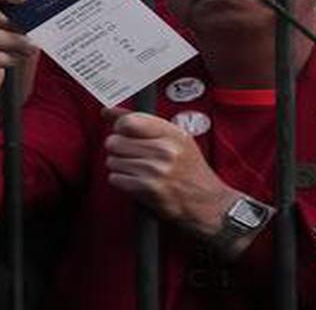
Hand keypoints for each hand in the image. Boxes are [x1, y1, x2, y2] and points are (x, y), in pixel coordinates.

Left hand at [102, 108, 240, 246]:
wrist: (208, 203)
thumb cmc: (190, 170)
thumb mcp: (175, 139)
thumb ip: (142, 122)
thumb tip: (107, 111)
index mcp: (172, 133)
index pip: (129, 121)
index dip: (119, 127)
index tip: (122, 133)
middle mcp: (164, 150)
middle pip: (115, 141)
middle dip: (118, 149)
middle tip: (131, 155)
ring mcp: (156, 170)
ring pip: (113, 160)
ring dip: (119, 166)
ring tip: (136, 170)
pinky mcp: (148, 189)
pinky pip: (116, 178)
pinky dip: (121, 181)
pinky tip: (135, 182)